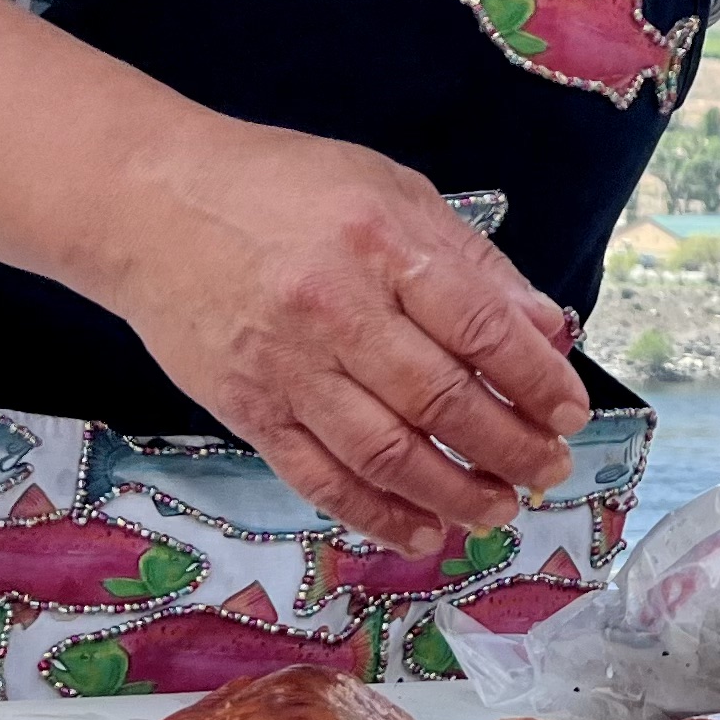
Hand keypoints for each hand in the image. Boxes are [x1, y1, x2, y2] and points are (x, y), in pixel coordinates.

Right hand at [104, 121, 588, 554]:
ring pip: (387, 454)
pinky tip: (422, 532)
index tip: (571, 411)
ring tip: (500, 508)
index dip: (537, 381)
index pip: (479, 328)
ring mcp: (286, 367)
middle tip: (550, 469)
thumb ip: (472, 263)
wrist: (148, 205)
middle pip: (442, 402)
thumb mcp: (390, 190)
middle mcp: (334, 310)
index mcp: (380, 243)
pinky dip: (378, 515)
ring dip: (456, 494)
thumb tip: (546, 328)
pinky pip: (322, 479)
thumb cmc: (280, 187)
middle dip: (511, 447)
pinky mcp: (247, 409)